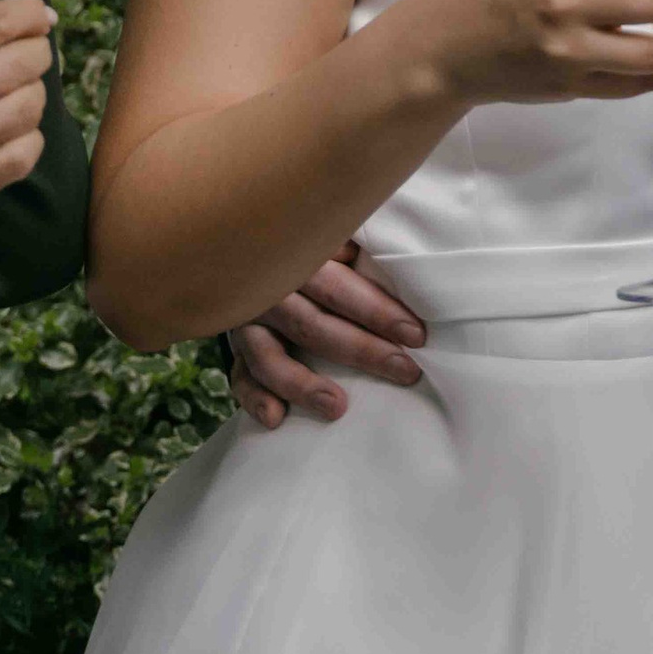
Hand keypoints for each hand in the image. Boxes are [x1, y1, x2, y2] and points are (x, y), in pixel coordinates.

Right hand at [0, 0, 54, 242]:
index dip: (29, 13)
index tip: (39, 15)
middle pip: (25, 62)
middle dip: (36, 51)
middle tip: (29, 53)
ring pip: (32, 107)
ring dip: (29, 94)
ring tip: (11, 95)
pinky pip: (25, 154)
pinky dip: (26, 139)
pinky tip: (7, 133)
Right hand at [228, 244, 427, 427]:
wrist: (247, 249)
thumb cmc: (307, 247)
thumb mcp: (328, 235)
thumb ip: (354, 247)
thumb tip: (398, 266)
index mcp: (292, 257)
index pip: (338, 288)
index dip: (377, 311)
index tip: (416, 335)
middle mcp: (267, 290)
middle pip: (313, 325)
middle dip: (362, 350)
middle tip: (405, 371)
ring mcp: (247, 322)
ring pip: (269, 357)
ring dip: (303, 384)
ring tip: (338, 407)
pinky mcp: (237, 349)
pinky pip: (240, 377)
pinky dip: (255, 398)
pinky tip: (276, 418)